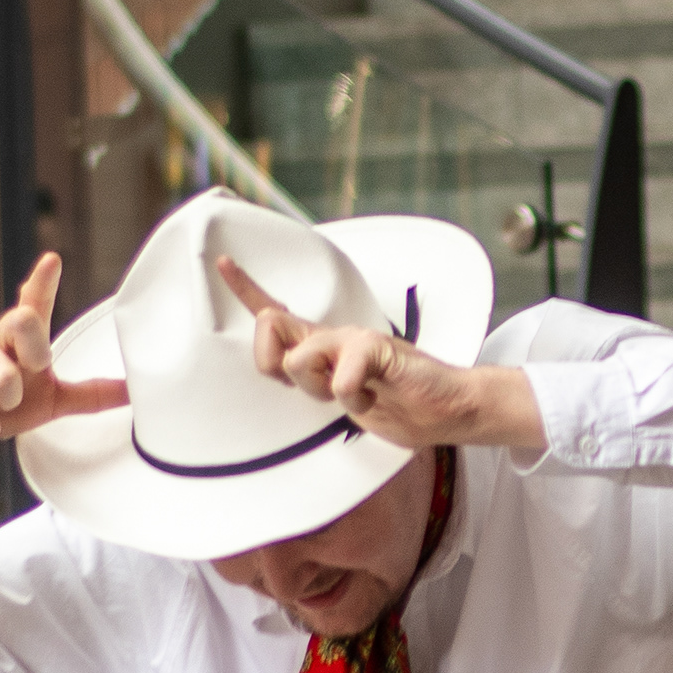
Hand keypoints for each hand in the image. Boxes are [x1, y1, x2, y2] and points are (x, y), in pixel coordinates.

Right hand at [0, 253, 127, 493]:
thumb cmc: (3, 403)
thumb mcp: (52, 400)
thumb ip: (90, 394)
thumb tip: (134, 392)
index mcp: (22, 339)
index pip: (34, 303)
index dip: (42, 282)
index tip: (52, 259)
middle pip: (21, 321)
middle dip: (35, 348)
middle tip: (34, 368)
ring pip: (2, 376)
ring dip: (8, 399)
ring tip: (1, 406)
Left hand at [218, 258, 541, 450]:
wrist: (448, 408)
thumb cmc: (400, 405)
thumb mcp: (345, 399)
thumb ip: (316, 383)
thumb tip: (286, 367)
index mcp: (322, 349)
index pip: (277, 317)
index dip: (246, 290)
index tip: (223, 263)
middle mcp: (333, 338)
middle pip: (270, 328)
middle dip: (272, 357)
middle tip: (310, 377)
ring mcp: (354, 340)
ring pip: (297, 359)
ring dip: (319, 388)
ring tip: (355, 393)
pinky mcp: (375, 349)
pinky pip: (340, 380)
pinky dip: (353, 398)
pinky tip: (374, 396)